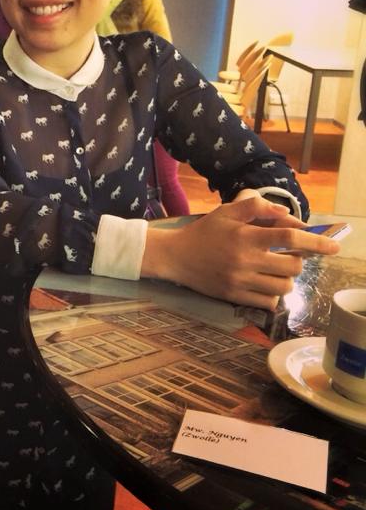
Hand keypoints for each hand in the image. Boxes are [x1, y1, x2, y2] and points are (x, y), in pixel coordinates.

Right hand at [142, 197, 340, 309]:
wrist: (174, 256)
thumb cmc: (203, 232)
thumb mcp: (226, 212)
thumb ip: (256, 207)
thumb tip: (287, 214)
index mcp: (246, 236)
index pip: (290, 237)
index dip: (316, 242)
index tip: (334, 247)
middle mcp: (246, 260)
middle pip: (293, 265)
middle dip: (298, 260)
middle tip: (288, 256)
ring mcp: (241, 281)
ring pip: (284, 287)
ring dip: (287, 278)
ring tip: (276, 271)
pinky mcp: (235, 296)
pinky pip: (268, 302)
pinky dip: (274, 295)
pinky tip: (266, 285)